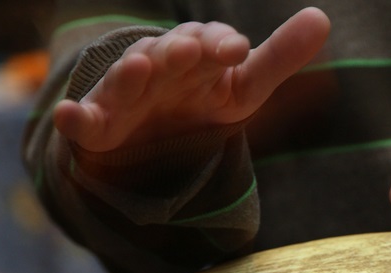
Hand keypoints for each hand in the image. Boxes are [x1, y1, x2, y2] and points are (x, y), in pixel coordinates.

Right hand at [53, 8, 330, 151]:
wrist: (150, 137)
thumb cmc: (200, 100)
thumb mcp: (246, 86)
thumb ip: (279, 57)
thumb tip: (322, 18)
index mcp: (197, 56)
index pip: (212, 45)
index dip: (221, 46)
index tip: (237, 50)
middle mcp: (159, 67)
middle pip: (167, 56)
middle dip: (177, 52)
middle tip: (188, 51)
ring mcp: (126, 94)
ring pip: (126, 80)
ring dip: (130, 73)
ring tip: (138, 67)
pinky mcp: (99, 126)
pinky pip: (84, 121)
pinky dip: (74, 118)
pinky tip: (69, 115)